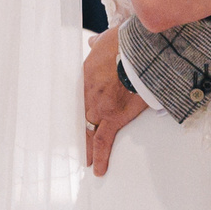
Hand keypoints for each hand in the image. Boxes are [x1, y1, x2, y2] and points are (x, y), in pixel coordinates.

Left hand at [82, 28, 147, 174]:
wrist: (139, 53)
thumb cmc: (125, 43)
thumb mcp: (106, 40)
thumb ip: (98, 44)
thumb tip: (93, 42)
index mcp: (84, 76)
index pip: (73, 97)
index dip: (72, 108)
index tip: (71, 116)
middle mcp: (86, 95)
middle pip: (76, 117)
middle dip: (75, 130)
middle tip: (73, 143)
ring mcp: (98, 108)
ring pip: (86, 132)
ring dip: (85, 148)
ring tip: (84, 161)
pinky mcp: (114, 118)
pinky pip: (103, 141)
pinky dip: (100, 157)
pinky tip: (98, 169)